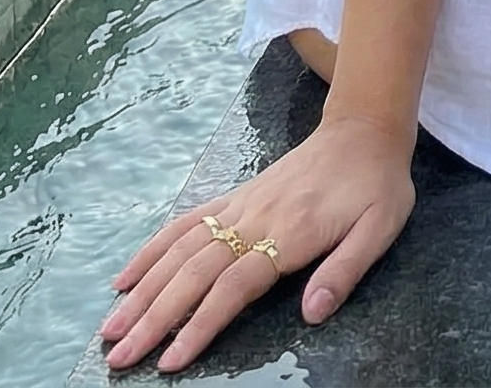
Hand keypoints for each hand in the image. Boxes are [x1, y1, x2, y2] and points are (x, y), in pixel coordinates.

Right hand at [101, 115, 415, 372]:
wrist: (364, 128)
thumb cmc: (376, 185)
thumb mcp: (380, 227)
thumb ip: (346, 269)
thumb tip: (313, 314)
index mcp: (291, 233)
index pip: (235, 286)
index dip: (201, 325)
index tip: (171, 362)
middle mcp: (256, 219)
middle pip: (195, 272)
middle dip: (154, 318)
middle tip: (118, 358)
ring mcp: (240, 206)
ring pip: (181, 250)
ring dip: (143, 290)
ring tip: (110, 329)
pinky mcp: (235, 197)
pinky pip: (186, 222)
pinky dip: (151, 250)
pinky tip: (125, 278)